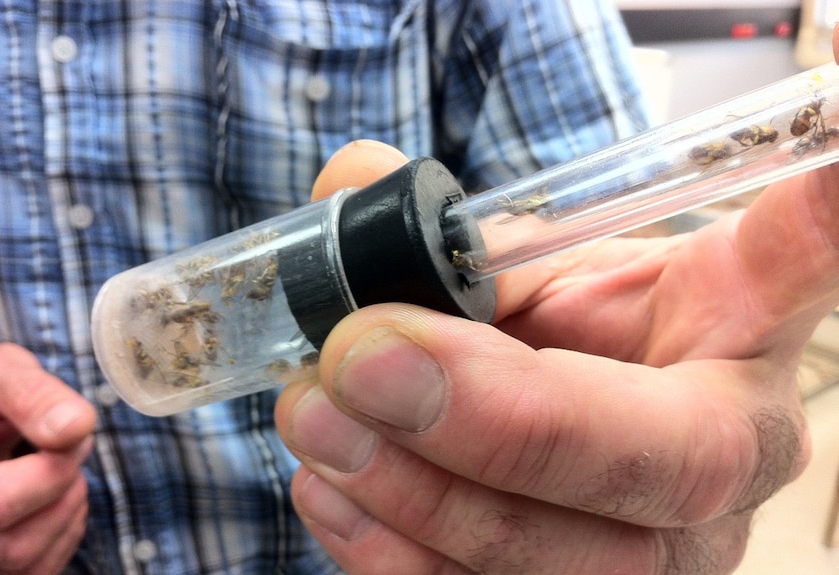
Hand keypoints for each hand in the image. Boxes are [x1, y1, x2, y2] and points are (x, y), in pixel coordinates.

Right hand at [0, 343, 96, 574]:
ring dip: (64, 506)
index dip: (51, 468)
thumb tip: (75, 428)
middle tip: (54, 447)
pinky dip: (61, 529)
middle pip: (18, 543)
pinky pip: (39, 570)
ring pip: (31, 561)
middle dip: (60, 487)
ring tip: (43, 467)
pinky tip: (44, 495)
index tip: (60, 434)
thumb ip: (30, 394)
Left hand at [275, 131, 838, 574]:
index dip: (807, 224)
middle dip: (491, 423)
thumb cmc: (558, 333)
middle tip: (357, 359)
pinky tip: (333, 492)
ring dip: (415, 498)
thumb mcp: (521, 270)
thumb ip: (450, 234)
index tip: (733, 198)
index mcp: (731, 340)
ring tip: (318, 422)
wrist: (555, 412)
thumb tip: (353, 186)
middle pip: (657, 474)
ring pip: (561, 568)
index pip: (797, 270)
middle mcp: (720, 471)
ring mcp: (654, 559)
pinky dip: (388, 556)